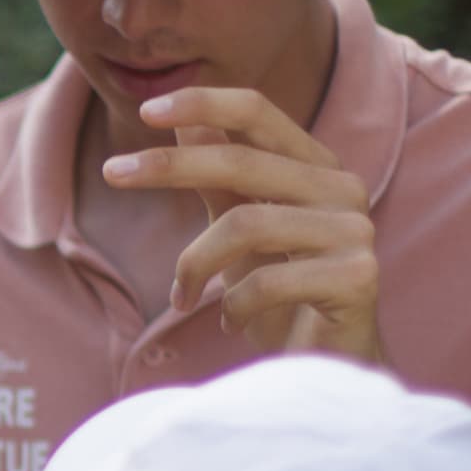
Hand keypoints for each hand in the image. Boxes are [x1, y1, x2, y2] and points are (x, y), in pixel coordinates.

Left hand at [100, 86, 382, 361]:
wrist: (330, 367)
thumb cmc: (282, 298)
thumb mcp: (241, 232)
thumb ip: (220, 180)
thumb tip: (183, 124)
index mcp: (317, 167)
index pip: (259, 113)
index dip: (203, 102)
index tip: (145, 110)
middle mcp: (343, 188)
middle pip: (243, 161)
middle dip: (170, 167)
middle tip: (112, 173)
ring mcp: (356, 231)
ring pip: (245, 225)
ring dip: (196, 264)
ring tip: (184, 297)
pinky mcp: (358, 277)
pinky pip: (267, 282)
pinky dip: (233, 306)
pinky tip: (231, 323)